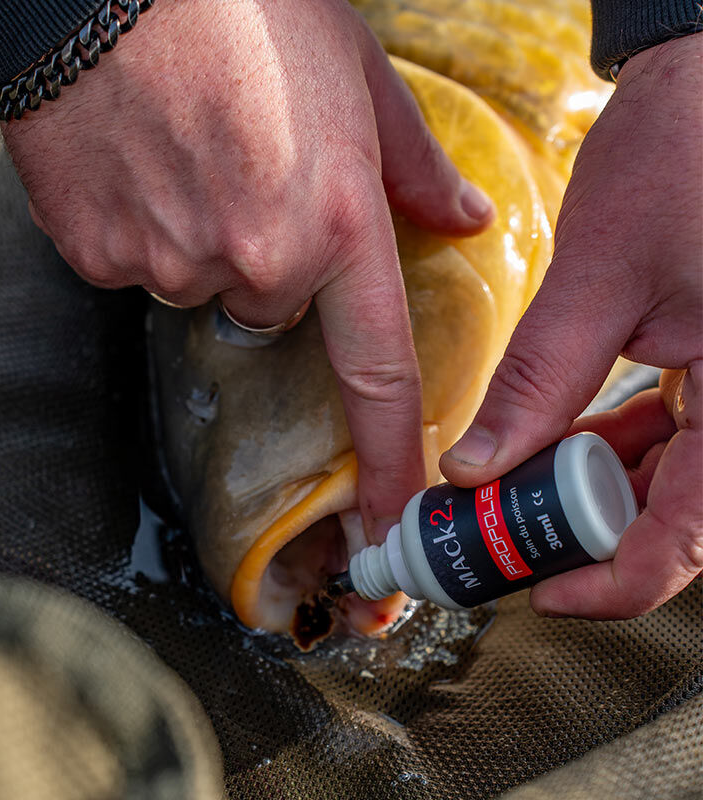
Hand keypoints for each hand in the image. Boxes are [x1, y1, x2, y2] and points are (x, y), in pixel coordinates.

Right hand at [2, 0, 491, 540]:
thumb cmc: (246, 9)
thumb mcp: (355, 74)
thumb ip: (415, 165)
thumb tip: (464, 220)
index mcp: (338, 225)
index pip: (376, 375)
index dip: (389, 458)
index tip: (390, 521)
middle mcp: (259, 262)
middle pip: (271, 307)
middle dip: (267, 262)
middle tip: (248, 176)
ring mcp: (174, 263)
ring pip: (199, 284)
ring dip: (201, 240)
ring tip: (190, 156)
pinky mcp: (103, 255)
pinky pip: (134, 267)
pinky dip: (142, 227)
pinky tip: (139, 164)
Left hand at [440, 33, 702, 617]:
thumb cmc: (681, 157)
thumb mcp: (600, 278)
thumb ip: (540, 383)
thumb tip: (477, 469)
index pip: (691, 531)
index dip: (616, 582)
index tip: (542, 595)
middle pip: (679, 513)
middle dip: (589, 534)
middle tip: (507, 538)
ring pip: (676, 481)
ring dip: (595, 492)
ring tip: (519, 491)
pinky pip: (680, 437)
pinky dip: (617, 449)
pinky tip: (564, 441)